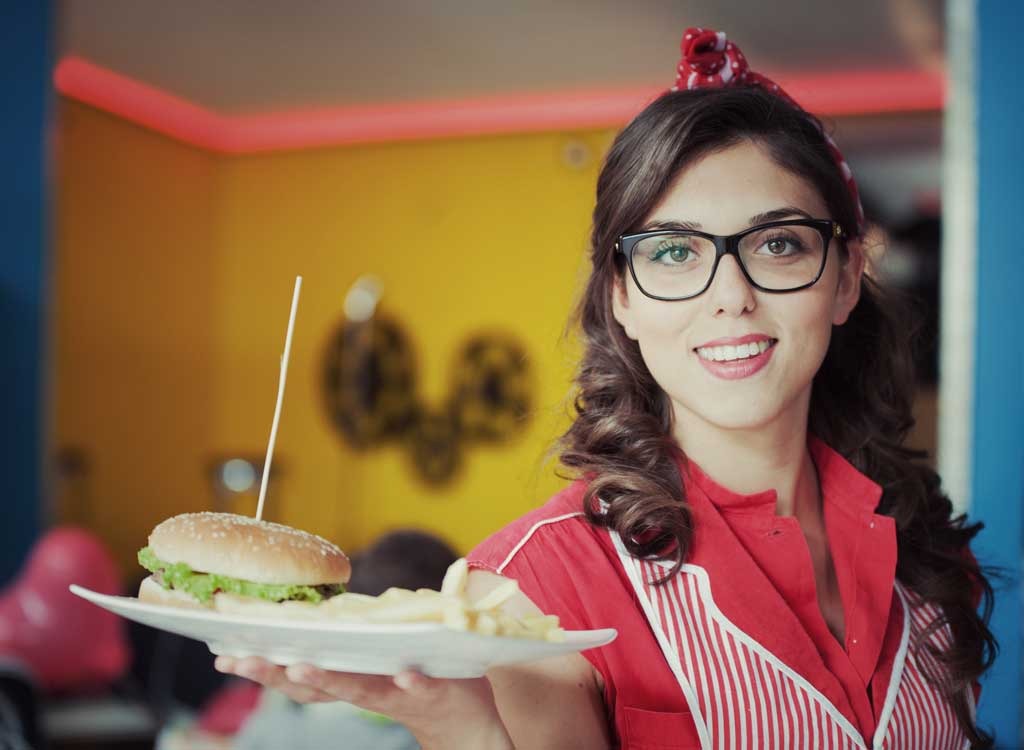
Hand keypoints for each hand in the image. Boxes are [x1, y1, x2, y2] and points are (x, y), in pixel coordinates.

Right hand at [214, 656, 513, 749]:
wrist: (467, 722)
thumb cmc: (418, 677)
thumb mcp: (382, 654)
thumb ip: (359, 633)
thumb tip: (331, 603)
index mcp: (350, 675)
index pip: (299, 670)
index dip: (262, 664)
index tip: (224, 653)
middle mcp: (364, 689)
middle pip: (314, 683)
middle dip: (275, 672)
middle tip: (239, 659)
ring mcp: (394, 693)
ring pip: (358, 689)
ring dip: (329, 678)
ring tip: (301, 666)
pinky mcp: (431, 692)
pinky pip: (418, 687)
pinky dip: (409, 682)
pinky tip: (402, 674)